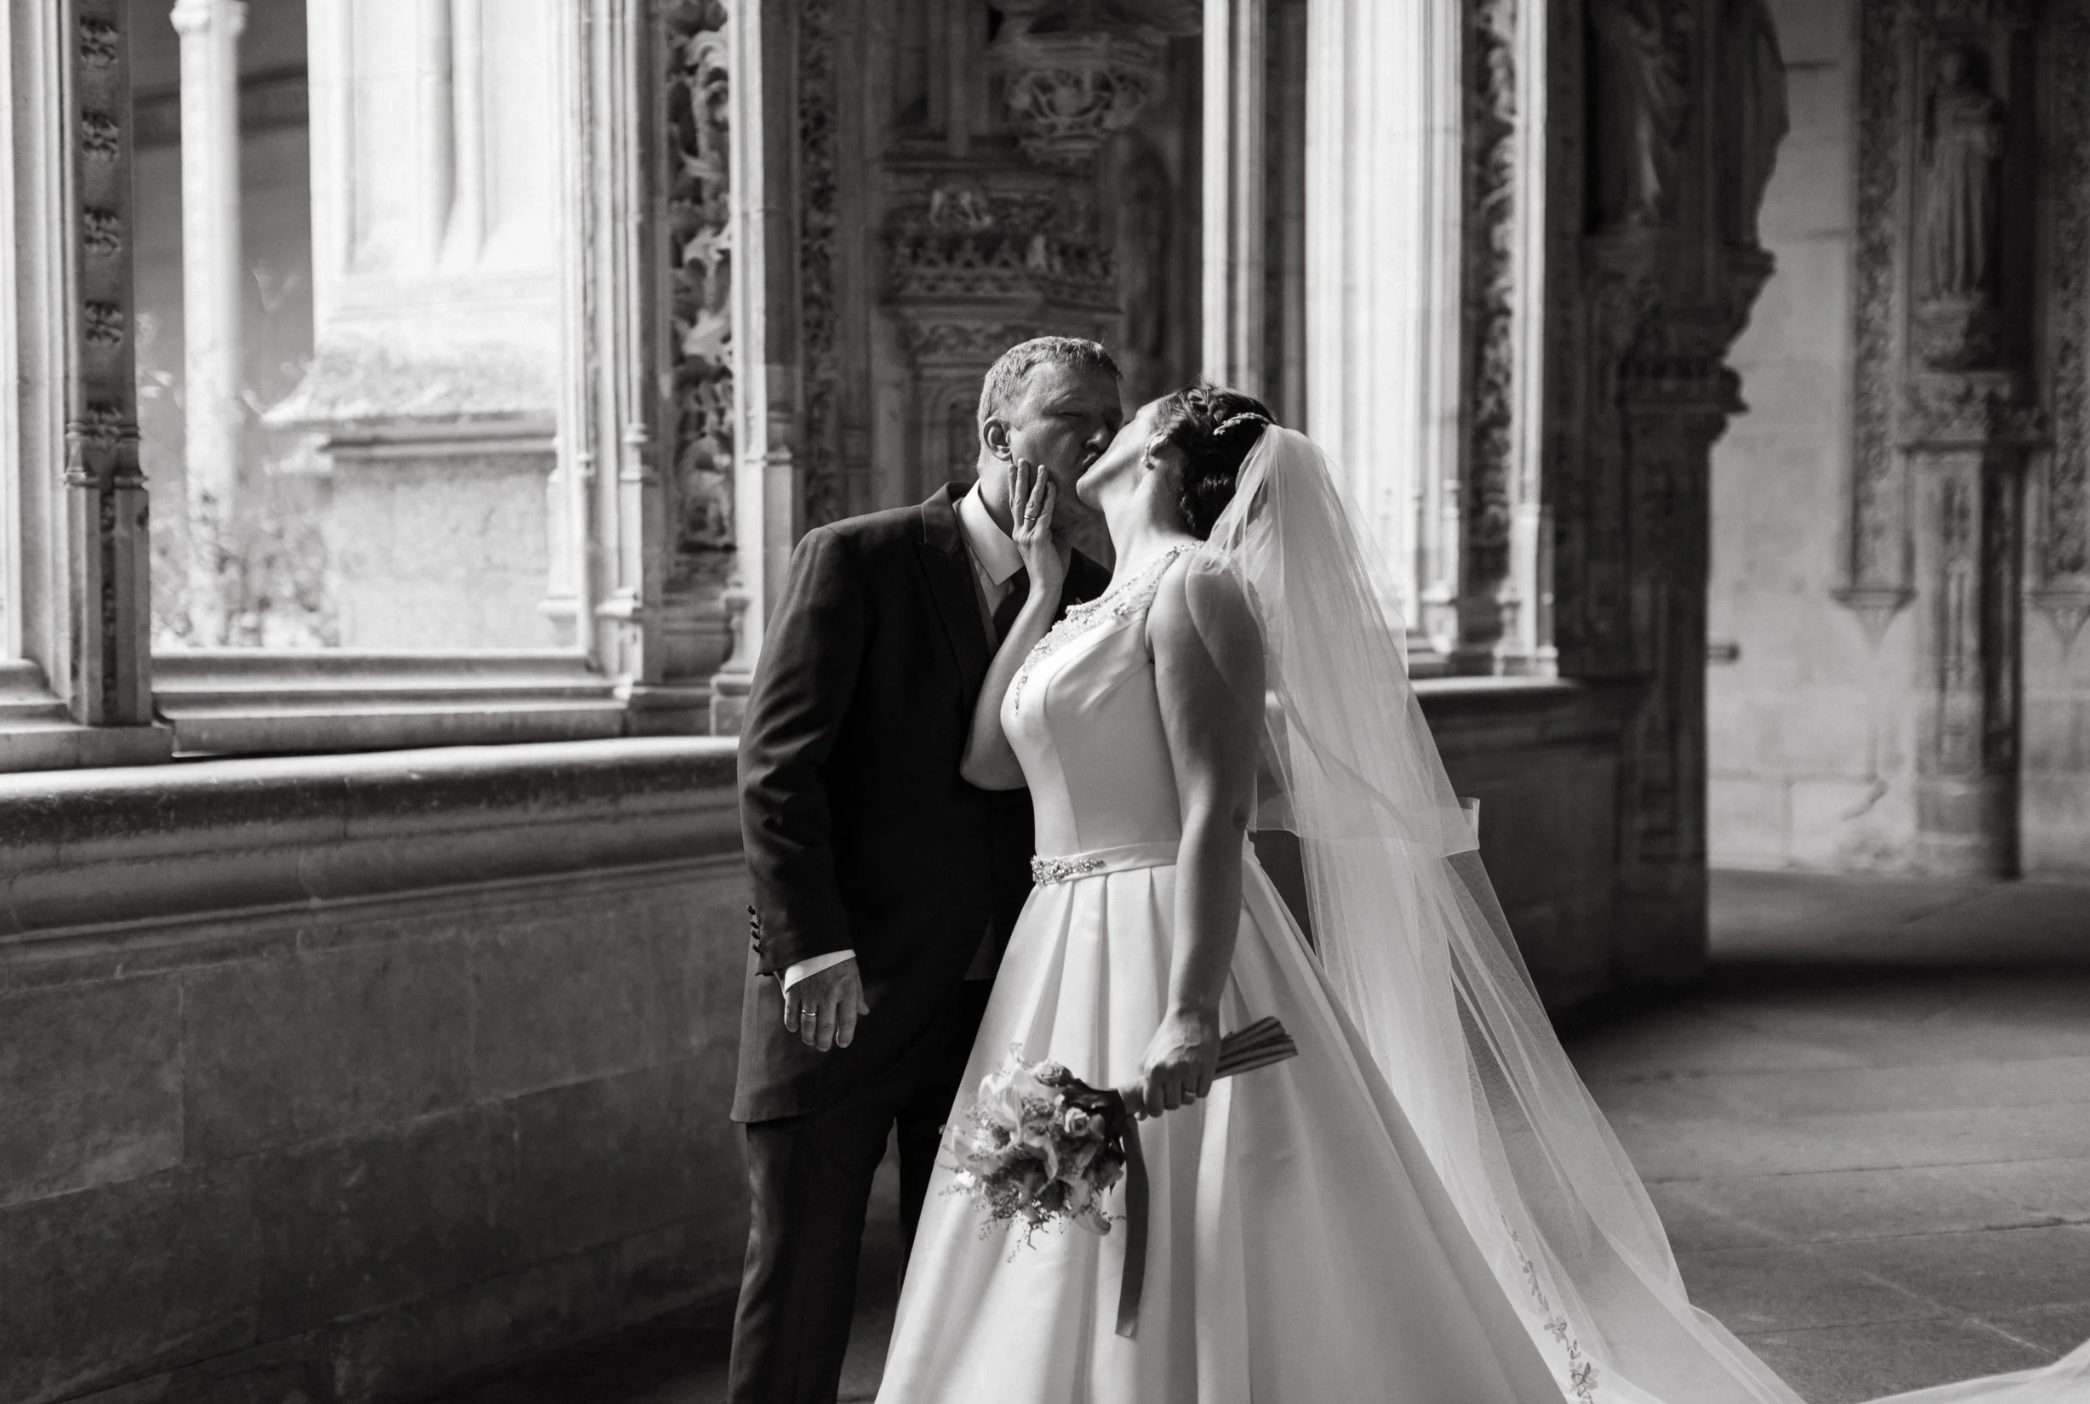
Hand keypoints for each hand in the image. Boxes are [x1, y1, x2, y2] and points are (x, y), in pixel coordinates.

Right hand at [781, 958, 869, 1051]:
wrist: (813, 938)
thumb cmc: (837, 957)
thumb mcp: (853, 972)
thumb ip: (858, 994)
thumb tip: (864, 1012)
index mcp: (847, 989)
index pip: (848, 1020)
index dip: (845, 1036)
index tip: (842, 1043)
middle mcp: (829, 994)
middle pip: (826, 1027)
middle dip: (824, 1042)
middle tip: (823, 1047)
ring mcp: (810, 993)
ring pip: (808, 1024)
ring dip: (809, 1037)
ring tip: (811, 1041)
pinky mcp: (794, 990)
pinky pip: (791, 1013)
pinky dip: (791, 1023)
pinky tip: (794, 1028)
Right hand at [1008, 458, 1067, 603]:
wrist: (1047, 588)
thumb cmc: (1051, 567)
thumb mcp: (1054, 542)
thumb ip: (1059, 527)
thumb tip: (1073, 512)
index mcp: (1019, 533)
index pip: (1015, 505)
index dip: (1014, 486)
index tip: (1013, 470)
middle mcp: (1019, 532)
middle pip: (1018, 500)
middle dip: (1020, 479)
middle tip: (1020, 461)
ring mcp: (1027, 536)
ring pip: (1030, 505)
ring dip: (1036, 484)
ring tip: (1040, 468)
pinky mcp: (1038, 540)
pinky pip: (1044, 515)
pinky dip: (1049, 500)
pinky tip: (1052, 486)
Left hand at [1124, 1006, 1220, 1118]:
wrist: (1191, 1016)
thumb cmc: (1167, 1038)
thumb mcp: (1148, 1060)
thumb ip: (1143, 1087)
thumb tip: (1140, 1116)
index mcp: (1153, 1071)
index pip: (1154, 1107)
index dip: (1157, 1108)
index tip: (1161, 1101)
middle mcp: (1171, 1071)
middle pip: (1173, 1105)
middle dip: (1174, 1097)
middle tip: (1175, 1082)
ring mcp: (1190, 1070)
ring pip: (1189, 1100)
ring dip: (1188, 1091)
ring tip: (1186, 1074)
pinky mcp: (1207, 1067)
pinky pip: (1203, 1093)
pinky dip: (1201, 1086)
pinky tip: (1197, 1072)